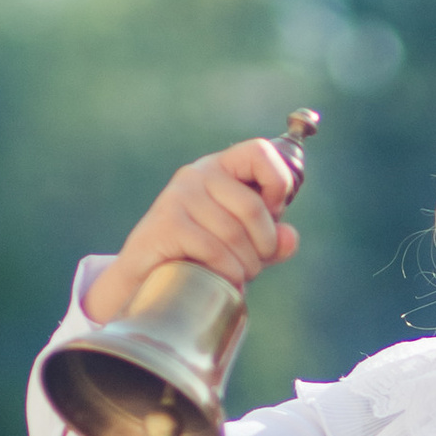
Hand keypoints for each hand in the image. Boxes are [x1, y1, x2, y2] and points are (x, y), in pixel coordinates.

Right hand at [84, 138, 303, 326]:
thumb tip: (290, 238)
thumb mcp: (245, 248)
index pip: (261, 152)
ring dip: (246, 267)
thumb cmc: (200, 258)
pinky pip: (214, 250)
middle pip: (253, 207)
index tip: (275, 213)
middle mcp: (198, 174)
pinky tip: (225, 283)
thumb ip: (272, 242)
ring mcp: (179, 196)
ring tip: (237, 277)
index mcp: (221, 168)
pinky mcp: (166, 223)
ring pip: (235, 235)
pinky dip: (227, 273)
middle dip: (264, 247)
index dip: (279, 184)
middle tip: (254, 266)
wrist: (145, 280)